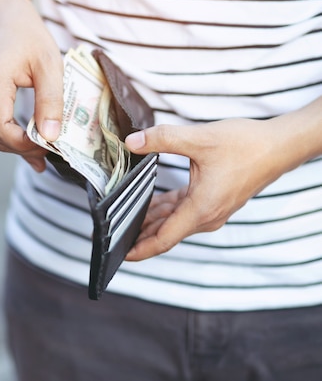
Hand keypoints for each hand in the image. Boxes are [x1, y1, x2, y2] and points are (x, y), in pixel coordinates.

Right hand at [0, 0, 63, 170]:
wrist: (1, 16)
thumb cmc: (27, 35)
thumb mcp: (49, 65)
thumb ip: (51, 101)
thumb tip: (50, 137)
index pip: (1, 128)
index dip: (24, 145)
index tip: (48, 147)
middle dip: (23, 148)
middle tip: (50, 154)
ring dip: (17, 144)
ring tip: (43, 148)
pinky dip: (9, 133)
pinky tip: (28, 136)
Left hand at [123, 118, 294, 260]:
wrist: (280, 146)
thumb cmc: (247, 146)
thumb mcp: (199, 139)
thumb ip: (163, 139)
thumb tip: (133, 141)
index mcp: (201, 210)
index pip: (164, 240)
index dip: (140, 249)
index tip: (120, 254)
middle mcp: (206, 216)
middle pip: (165, 232)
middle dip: (139, 233)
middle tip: (112, 232)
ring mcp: (211, 209)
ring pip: (173, 220)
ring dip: (151, 219)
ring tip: (124, 217)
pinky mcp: (213, 199)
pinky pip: (183, 209)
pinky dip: (166, 208)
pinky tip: (150, 202)